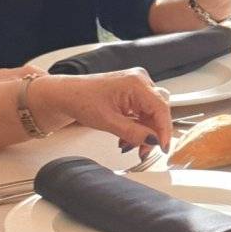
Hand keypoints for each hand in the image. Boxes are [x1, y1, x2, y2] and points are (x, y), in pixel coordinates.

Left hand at [34, 69, 173, 150]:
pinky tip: (128, 136)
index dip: (164, 130)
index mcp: (136, 83)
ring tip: (130, 144)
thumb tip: (154, 141)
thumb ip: (134, 132)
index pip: (161, 108)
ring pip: (152, 113)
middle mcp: (140, 81)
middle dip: (152, 133)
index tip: (163, 147)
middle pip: (158, 111)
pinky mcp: (132, 92)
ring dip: (144, 131)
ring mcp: (137, 86)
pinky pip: (143, 112)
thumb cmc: (81, 99)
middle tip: (143, 150)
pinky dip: (138, 126)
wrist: (66, 95)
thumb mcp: (108, 122)